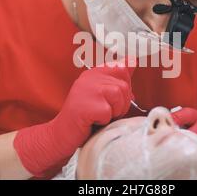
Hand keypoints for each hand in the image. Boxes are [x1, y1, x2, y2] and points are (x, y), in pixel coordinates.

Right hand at [14, 63, 133, 176]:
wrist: (62, 134)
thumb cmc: (85, 117)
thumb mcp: (103, 95)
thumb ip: (117, 80)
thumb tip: (134, 62)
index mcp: (95, 73)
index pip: (122, 68)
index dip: (125, 87)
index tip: (112, 98)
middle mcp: (90, 77)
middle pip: (124, 86)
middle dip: (121, 104)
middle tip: (105, 112)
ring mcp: (87, 89)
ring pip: (118, 96)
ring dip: (114, 112)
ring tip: (99, 116)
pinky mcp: (86, 105)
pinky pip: (108, 112)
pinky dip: (104, 121)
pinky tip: (92, 121)